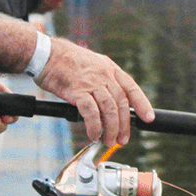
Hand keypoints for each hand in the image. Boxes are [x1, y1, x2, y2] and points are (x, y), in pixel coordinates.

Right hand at [32, 38, 154, 146]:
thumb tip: (112, 105)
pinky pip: (91, 112)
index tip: (148, 118)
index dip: (142, 104)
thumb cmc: (67, 63)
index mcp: (110, 69)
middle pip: (121, 103)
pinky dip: (95, 126)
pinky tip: (94, 134)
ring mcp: (91, 83)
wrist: (46, 54)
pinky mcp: (77, 91)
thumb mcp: (93, 66)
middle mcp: (104, 75)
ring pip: (109, 109)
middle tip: (122, 139)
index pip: (132, 88)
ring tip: (109, 140)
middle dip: (124, 125)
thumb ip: (104, 82)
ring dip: (111, 128)